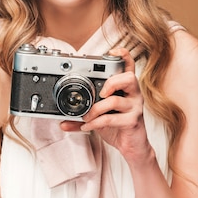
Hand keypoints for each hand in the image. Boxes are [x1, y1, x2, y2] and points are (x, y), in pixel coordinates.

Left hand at [60, 48, 152, 164]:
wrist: (132, 146)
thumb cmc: (117, 126)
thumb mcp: (98, 118)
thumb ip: (81, 117)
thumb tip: (62, 122)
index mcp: (126, 87)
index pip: (130, 66)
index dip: (124, 55)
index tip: (113, 52)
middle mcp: (134, 94)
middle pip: (128, 77)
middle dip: (110, 82)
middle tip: (99, 93)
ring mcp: (135, 107)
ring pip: (115, 100)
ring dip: (95, 108)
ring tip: (86, 116)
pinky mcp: (133, 121)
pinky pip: (111, 118)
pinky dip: (95, 123)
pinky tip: (88, 126)